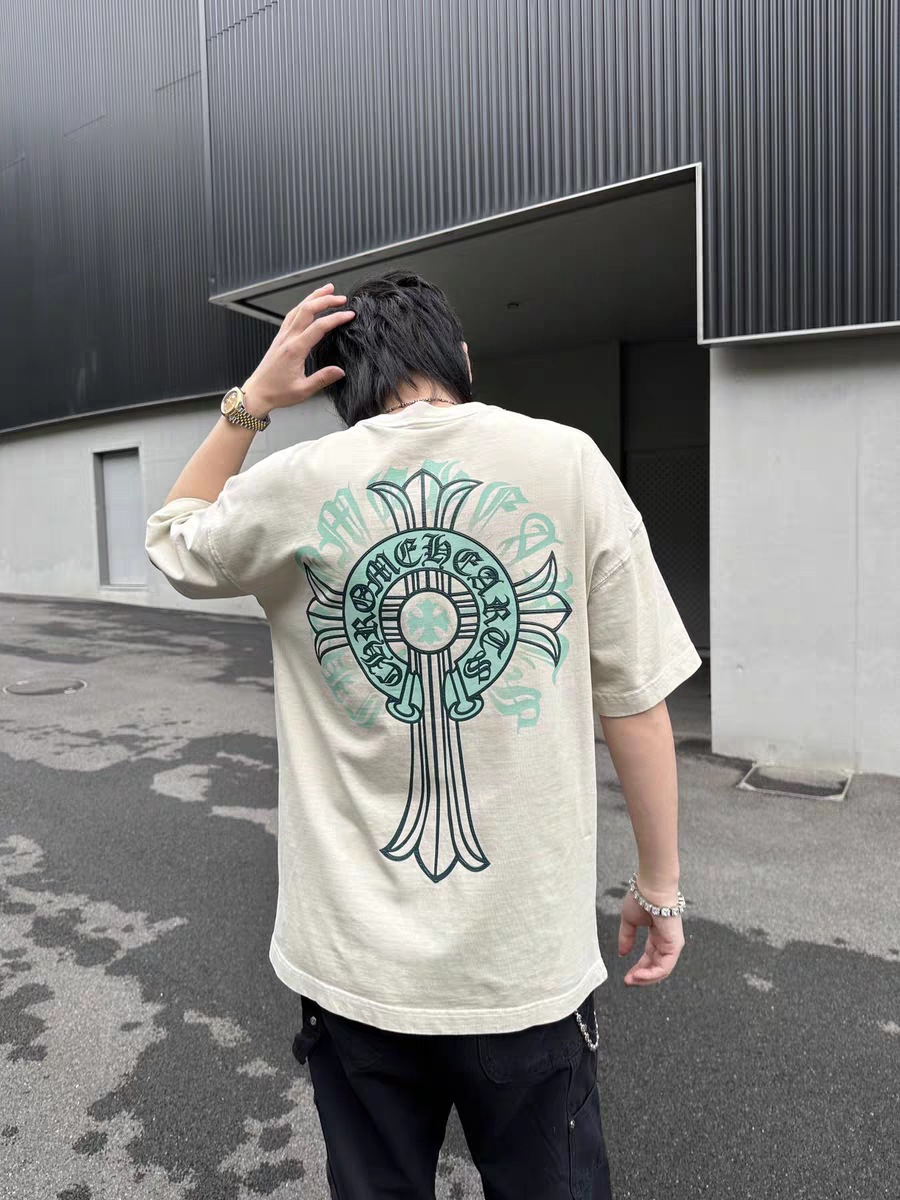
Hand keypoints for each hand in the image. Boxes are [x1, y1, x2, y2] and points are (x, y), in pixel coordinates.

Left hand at [243, 283, 354, 413]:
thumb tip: (340, 371)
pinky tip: (309, 304)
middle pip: (307, 310)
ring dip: (313, 297)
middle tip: (342, 298)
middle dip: (325, 300)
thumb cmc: (278, 393)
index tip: (350, 315)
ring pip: (298, 309)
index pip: (318, 327)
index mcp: (294, 350)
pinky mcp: (279, 338)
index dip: (336, 318)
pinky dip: (303, 306)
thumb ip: (322, 379)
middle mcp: (287, 338)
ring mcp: (282, 336)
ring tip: (327, 290)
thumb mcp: (303, 390)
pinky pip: (291, 315)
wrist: (257, 393)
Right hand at [618, 885, 684, 985]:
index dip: (638, 969)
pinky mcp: (675, 945)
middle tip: (628, 981)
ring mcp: (672, 944)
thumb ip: (627, 938)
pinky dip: (652, 974)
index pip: (649, 958)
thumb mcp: (629, 921)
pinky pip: (665, 966)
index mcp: (657, 935)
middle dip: (641, 976)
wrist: (651, 888)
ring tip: (631, 980)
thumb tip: (622, 953)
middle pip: (655, 966)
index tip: (626, 977)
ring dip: (645, 978)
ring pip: (661, 970)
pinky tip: (639, 974)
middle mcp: (666, 941)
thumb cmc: (641, 898)